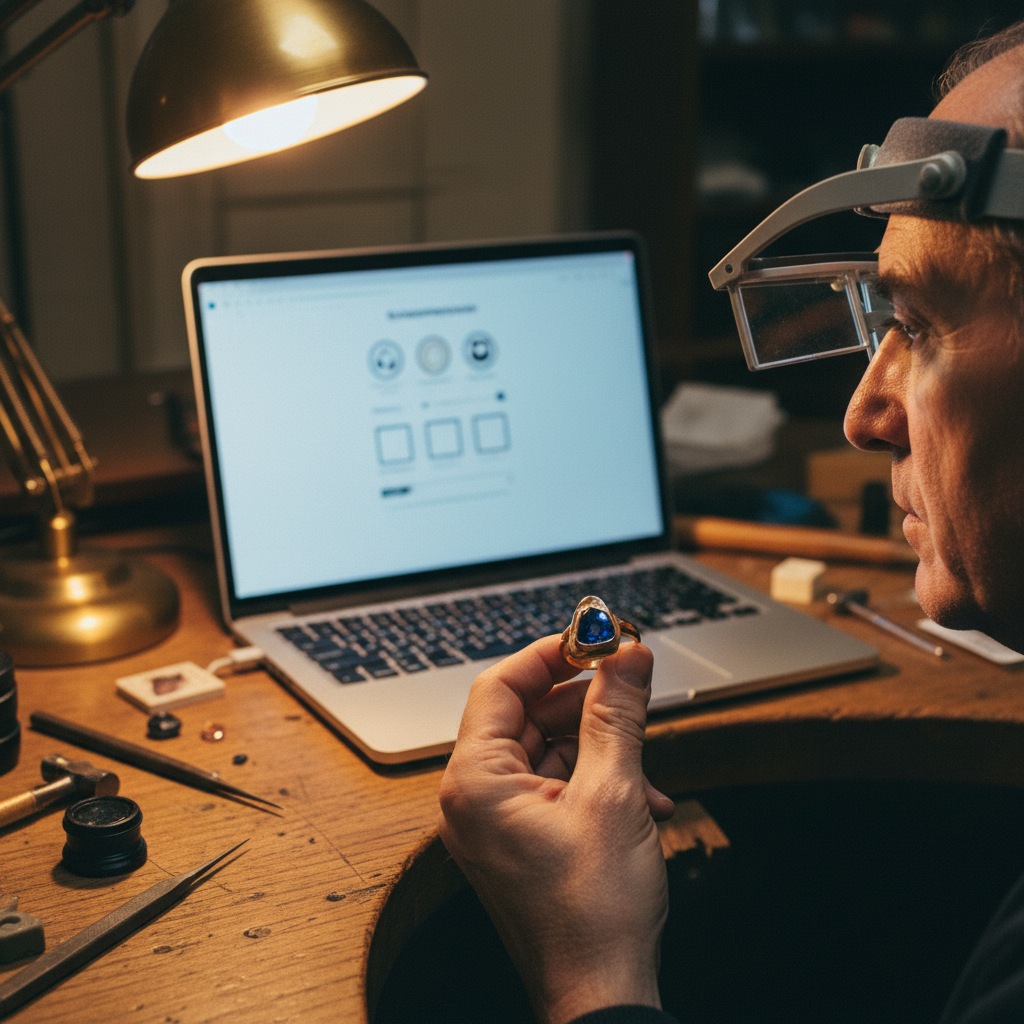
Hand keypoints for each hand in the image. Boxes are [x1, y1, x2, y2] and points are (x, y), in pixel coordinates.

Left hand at [438, 635, 673, 1023]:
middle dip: (584, 702)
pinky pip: (553, 786)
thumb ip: (617, 715)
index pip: (501, 686)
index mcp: (475, 782)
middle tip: (629, 681)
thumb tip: (625, 656)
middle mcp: (474, 799)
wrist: (600, 997)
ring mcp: (495, 823)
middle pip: (525, 716)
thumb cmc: (594, 914)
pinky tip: (641, 798)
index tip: (594, 638)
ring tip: (646, 761)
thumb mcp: (613, 796)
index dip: (550, 654)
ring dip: (601, 747)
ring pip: (546, 750)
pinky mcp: (520, 842)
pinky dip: (596, 781)